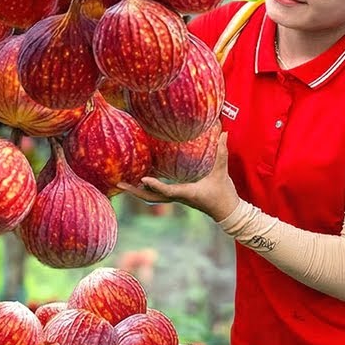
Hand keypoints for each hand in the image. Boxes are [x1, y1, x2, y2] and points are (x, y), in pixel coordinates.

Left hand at [118, 132, 239, 221]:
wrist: (226, 211)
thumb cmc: (223, 192)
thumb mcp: (222, 172)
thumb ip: (221, 152)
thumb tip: (224, 133)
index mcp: (187, 193)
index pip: (167, 191)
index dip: (155, 185)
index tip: (142, 179)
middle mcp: (178, 197)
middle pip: (151, 197)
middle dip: (134, 192)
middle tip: (119, 184)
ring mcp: (176, 198)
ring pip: (152, 197)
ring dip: (137, 191)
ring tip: (122, 183)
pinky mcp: (177, 197)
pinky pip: (157, 194)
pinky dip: (146, 188)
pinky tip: (139, 181)